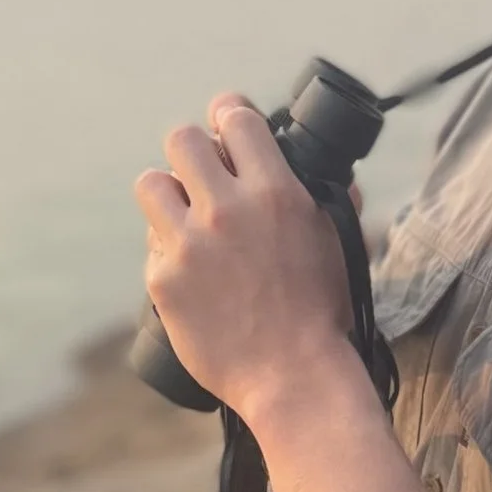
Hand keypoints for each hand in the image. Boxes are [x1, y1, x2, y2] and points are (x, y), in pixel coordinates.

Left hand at [135, 96, 353, 420]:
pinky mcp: (162, 279)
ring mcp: (189, 244)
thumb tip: (335, 174)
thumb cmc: (322, 313)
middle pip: (182, 139)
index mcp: (275, 191)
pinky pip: (152, 242)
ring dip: (169, 194)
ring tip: (186, 216)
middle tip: (205, 174)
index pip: (235, 118)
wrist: (292, 377)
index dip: (228, 114)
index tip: (226, 121)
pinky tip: (190, 269)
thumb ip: (333, 198)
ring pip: (152, 183)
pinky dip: (168, 250)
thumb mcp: (339, 244)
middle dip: (195, 152)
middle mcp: (227, 209)